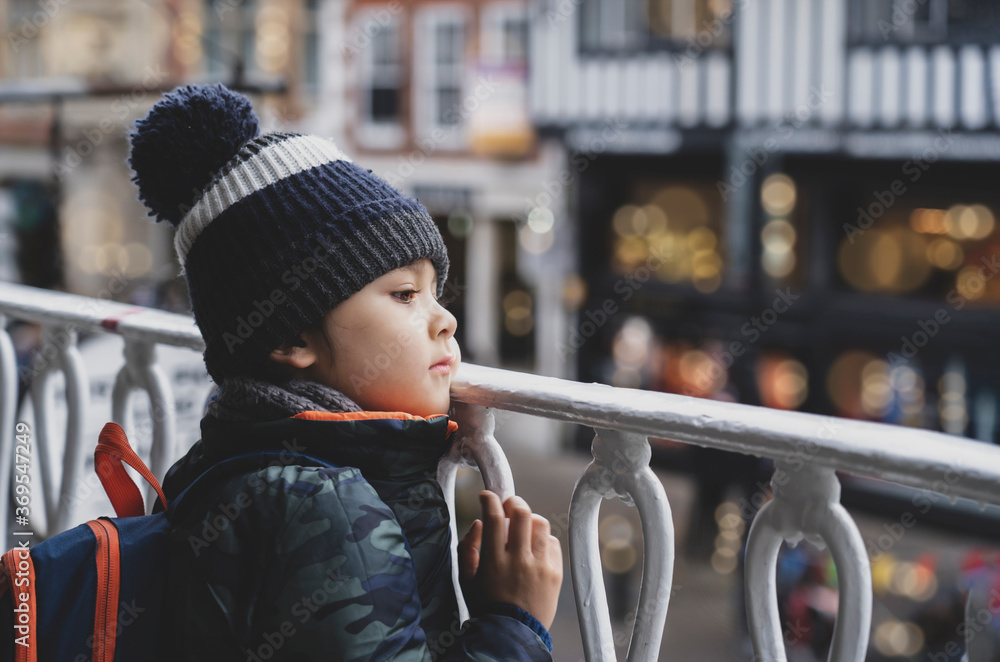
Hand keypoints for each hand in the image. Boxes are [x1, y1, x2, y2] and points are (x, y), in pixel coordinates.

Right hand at [457, 490, 562, 629]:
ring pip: (541, 524)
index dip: (490, 499)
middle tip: (508, 506)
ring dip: (530, 520)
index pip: (493, 517)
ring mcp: (540, 567)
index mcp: (493, 561)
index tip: (487, 496)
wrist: (512, 635)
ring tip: (523, 528)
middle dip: (514, 502)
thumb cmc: (485, 606)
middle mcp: (518, 560)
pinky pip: (553, 543)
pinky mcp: (555, 574)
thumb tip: (479, 523)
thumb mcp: (465, 580)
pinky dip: (543, 539)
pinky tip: (534, 547)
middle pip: (522, 513)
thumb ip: (467, 548)